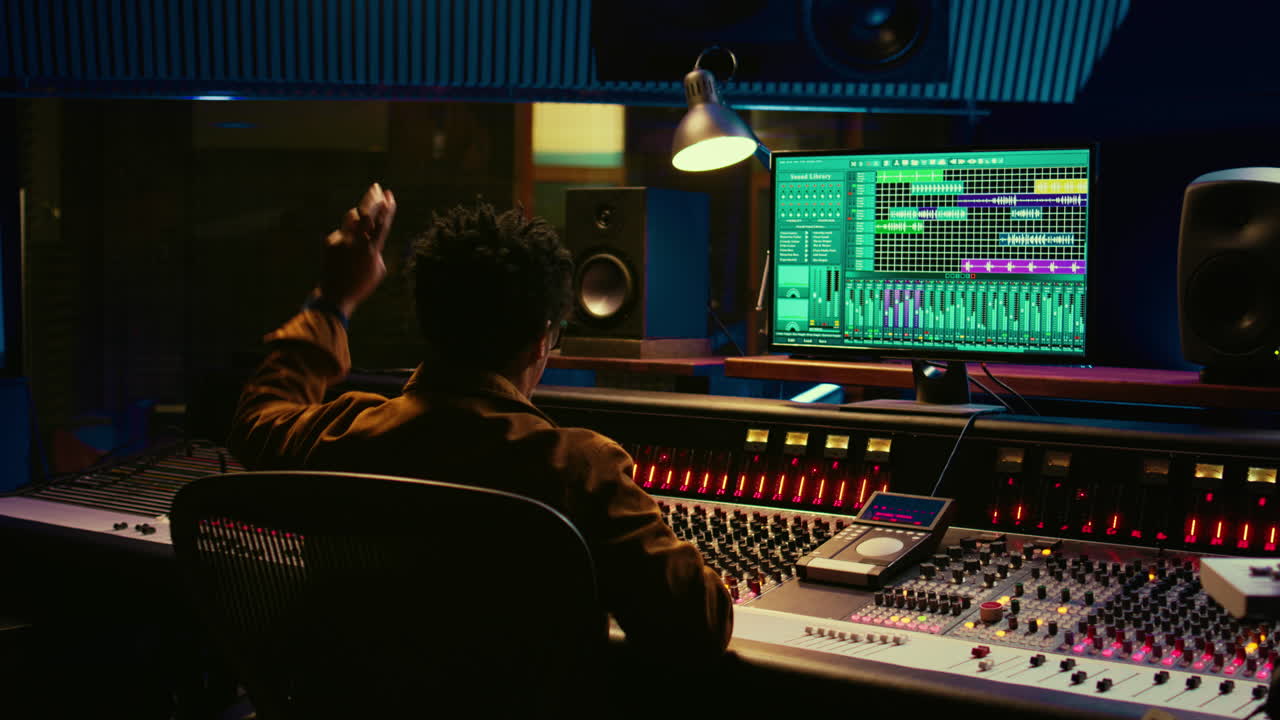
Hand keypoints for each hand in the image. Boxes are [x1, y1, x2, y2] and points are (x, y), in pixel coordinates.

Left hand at [317, 183, 396, 317]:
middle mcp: (357, 242)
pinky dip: (346, 238)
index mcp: (372, 249)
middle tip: (376, 187)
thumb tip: (373, 235)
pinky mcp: (330, 242)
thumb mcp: (378, 270)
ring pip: (352, 217)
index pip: (382, 222)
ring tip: (363, 218)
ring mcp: (342, 241)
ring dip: (358, 215)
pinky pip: (342, 232)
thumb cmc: (361, 284)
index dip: (388, 207)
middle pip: (367, 213)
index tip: (390, 195)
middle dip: (373, 198)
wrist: (335, 295)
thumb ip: (377, 250)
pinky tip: (345, 253)